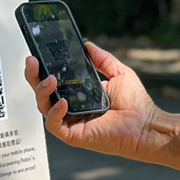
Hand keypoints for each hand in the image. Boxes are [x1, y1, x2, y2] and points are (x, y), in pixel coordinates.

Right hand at [24, 42, 163, 160]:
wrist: (146, 125)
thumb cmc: (136, 103)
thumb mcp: (119, 73)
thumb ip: (102, 59)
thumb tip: (87, 45)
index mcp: (79, 94)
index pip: (54, 81)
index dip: (42, 69)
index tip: (37, 54)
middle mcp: (71, 107)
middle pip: (42, 93)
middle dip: (33, 77)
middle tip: (32, 62)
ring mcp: (71, 122)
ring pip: (44, 107)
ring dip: (42, 92)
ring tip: (50, 79)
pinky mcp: (74, 135)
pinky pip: (54, 125)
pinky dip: (54, 112)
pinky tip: (62, 101)